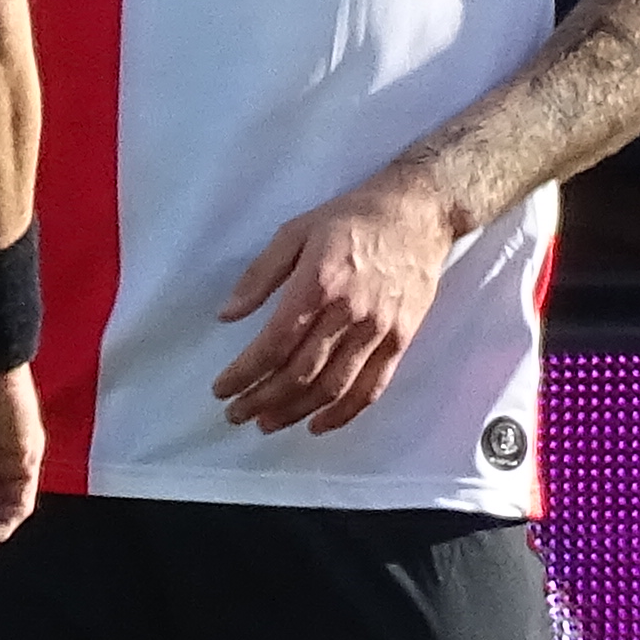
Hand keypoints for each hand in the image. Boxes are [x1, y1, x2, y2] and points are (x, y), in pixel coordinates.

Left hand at [211, 167, 464, 432]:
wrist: (418, 214)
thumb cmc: (351, 218)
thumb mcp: (295, 231)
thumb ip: (259, 275)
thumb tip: (226, 316)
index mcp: (318, 284)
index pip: (274, 343)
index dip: (245, 373)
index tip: (221, 389)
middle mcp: (348, 314)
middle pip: (300, 373)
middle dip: (262, 400)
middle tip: (235, 414)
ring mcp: (378, 331)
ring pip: (332, 388)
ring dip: (295, 412)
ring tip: (266, 424)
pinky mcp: (400, 341)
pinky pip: (370, 388)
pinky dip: (343, 414)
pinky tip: (317, 425)